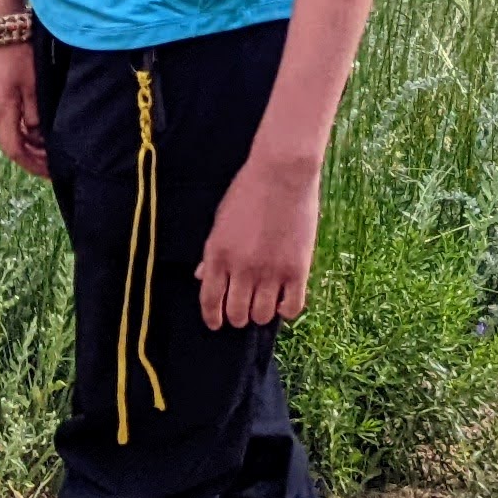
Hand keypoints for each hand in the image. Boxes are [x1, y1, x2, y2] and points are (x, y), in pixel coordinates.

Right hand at [0, 37, 46, 178]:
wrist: (0, 23)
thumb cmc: (20, 53)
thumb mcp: (34, 85)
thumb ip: (36, 115)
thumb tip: (39, 135)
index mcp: (0, 110)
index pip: (14, 150)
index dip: (32, 164)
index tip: (50, 172)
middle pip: (8, 143)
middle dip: (30, 156)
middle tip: (52, 162)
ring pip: (7, 131)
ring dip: (26, 142)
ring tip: (47, 146)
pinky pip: (4, 118)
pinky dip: (20, 128)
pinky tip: (34, 127)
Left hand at [196, 151, 319, 331]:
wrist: (282, 173)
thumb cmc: (248, 190)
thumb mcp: (221, 219)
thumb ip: (212, 252)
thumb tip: (201, 276)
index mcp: (217, 254)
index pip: (210, 300)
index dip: (212, 317)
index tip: (216, 324)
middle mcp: (241, 268)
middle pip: (237, 314)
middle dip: (237, 316)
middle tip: (243, 309)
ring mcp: (270, 271)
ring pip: (262, 315)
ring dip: (261, 313)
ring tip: (264, 302)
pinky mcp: (297, 270)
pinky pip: (291, 308)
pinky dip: (286, 310)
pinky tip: (284, 299)